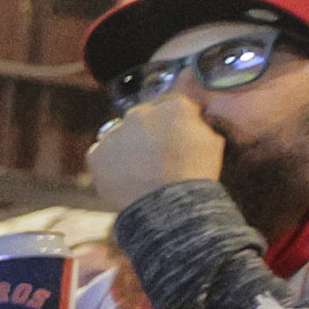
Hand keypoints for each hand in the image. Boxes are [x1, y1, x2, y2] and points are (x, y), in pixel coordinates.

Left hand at [86, 90, 220, 209]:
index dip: (171, 121)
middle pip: (142, 117)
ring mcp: (115, 133)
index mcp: (172, 106)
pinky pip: (101, 154)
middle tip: (156, 156)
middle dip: (148, 131)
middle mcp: (140, 113)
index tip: (173, 135)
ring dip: (127, 146)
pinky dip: (109, 163)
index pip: (169, 104)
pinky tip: (124, 177)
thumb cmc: (195, 174)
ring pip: (119, 135)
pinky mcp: (97, 154)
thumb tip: (190, 116)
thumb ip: (196, 122)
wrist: (169, 205)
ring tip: (139, 171)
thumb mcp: (211, 141)